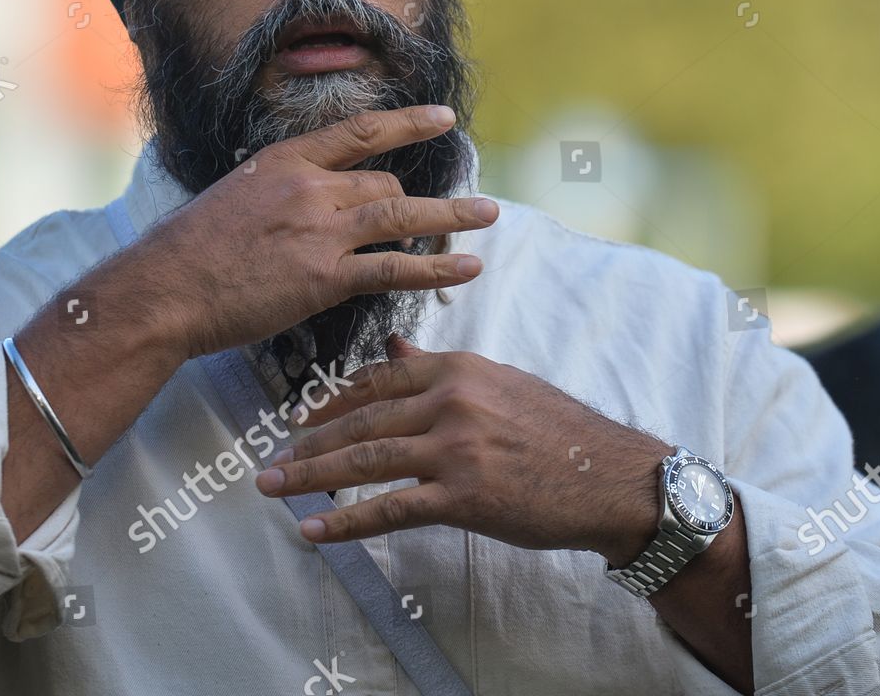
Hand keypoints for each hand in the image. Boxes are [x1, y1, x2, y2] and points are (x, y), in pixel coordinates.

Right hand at [130, 106, 499, 359]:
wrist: (164, 290)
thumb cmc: (189, 251)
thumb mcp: (236, 196)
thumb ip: (280, 190)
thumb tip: (307, 198)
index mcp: (286, 161)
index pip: (360, 132)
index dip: (408, 122)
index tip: (444, 117)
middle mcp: (310, 187)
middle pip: (386, 185)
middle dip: (416, 204)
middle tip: (448, 212)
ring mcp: (320, 231)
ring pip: (402, 216)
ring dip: (452, 217)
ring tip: (488, 216)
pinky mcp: (325, 277)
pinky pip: (396, 268)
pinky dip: (437, 268)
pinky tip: (467, 267)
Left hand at [255, 334, 672, 563]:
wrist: (609, 477)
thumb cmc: (559, 432)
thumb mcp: (500, 383)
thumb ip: (439, 369)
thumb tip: (392, 347)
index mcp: (458, 368)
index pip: (377, 380)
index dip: (332, 402)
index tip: (301, 420)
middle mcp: (450, 400)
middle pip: (361, 421)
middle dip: (308, 444)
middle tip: (271, 462)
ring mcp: (454, 448)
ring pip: (364, 462)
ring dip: (310, 478)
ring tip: (275, 490)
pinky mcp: (462, 496)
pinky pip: (388, 509)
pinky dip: (345, 523)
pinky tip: (315, 531)